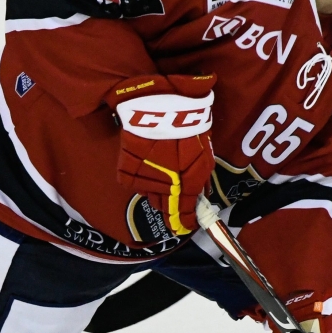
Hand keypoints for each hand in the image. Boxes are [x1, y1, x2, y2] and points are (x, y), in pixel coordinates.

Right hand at [107, 73, 214, 236]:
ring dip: (157, 189)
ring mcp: (145, 181)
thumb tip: (199, 198)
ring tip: (161, 169)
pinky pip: (135, 184)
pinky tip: (147, 163)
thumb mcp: (203, 155)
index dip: (184, 223)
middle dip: (171, 204)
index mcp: (187, 185)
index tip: (185, 225)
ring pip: (151, 196)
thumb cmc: (187, 128)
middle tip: (175, 190)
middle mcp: (165, 188)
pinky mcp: (128, 173)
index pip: (183, 216)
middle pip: (166, 208)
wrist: (161, 107)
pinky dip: (140, 178)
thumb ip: (201, 181)